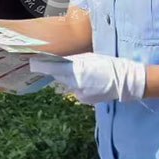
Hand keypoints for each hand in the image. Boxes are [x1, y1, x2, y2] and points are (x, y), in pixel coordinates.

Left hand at [28, 53, 145, 104]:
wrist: (125, 82)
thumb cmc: (109, 64)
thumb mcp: (90, 58)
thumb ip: (74, 60)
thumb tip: (60, 60)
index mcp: (77, 70)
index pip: (53, 68)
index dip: (41, 66)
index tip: (32, 63)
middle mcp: (75, 83)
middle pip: (60, 76)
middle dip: (61, 70)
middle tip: (72, 65)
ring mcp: (79, 93)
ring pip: (69, 83)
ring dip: (73, 78)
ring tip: (90, 74)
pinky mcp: (84, 100)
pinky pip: (77, 90)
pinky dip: (80, 86)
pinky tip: (92, 83)